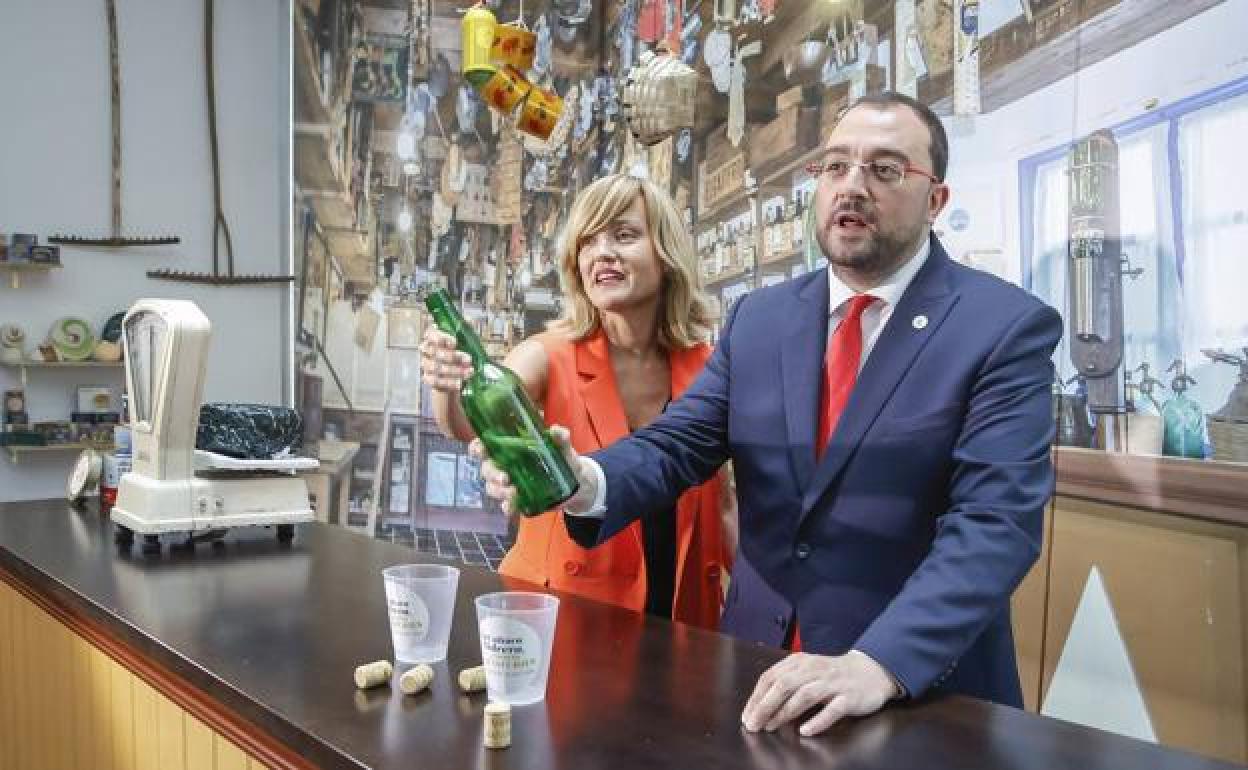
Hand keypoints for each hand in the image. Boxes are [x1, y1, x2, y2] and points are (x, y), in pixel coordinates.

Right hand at [420, 327, 472, 393]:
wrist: (459, 375)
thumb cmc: (462, 353)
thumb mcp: (467, 340)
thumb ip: (467, 329)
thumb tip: (469, 319)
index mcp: (433, 337)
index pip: (431, 334)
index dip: (442, 338)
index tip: (455, 343)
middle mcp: (426, 349)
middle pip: (435, 352)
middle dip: (454, 357)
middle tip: (469, 360)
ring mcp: (426, 365)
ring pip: (436, 367)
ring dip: (454, 371)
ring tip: (469, 372)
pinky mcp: (428, 379)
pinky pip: (435, 381)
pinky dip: (449, 383)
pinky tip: (460, 384)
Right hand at [470, 424, 596, 517]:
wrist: (576, 482)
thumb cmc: (563, 459)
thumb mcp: (563, 447)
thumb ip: (561, 438)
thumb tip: (556, 430)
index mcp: (511, 449)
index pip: (485, 446)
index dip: (477, 447)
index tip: (480, 450)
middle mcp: (505, 465)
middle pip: (486, 469)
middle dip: (491, 474)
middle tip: (505, 478)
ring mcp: (510, 484)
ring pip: (492, 488)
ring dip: (499, 491)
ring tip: (513, 492)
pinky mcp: (518, 499)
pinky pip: (506, 505)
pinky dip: (507, 507)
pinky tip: (511, 507)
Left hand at [741, 650, 898, 736]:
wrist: (871, 672)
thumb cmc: (832, 675)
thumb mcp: (806, 672)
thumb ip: (785, 684)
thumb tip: (759, 706)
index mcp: (800, 662)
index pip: (771, 677)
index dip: (756, 697)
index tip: (747, 715)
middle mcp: (814, 670)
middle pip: (784, 685)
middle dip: (765, 705)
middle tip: (753, 724)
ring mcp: (832, 683)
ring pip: (804, 695)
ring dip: (785, 712)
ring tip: (771, 726)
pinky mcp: (849, 697)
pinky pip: (832, 710)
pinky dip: (817, 720)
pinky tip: (805, 730)